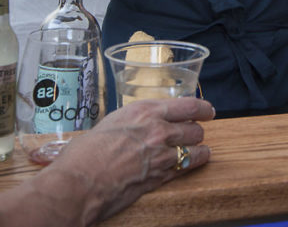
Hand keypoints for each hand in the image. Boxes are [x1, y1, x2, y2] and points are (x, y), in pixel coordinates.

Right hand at [46, 97, 213, 221]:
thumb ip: (132, 121)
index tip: (207, 110)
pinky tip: (192, 163)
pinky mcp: (161, 177)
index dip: (202, 108)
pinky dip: (193, 164)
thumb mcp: (111, 123)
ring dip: (198, 149)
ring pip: (196, 148)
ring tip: (198, 149)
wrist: (79, 182)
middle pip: (195, 128)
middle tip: (195, 132)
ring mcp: (162, 155)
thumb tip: (138, 124)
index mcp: (145, 111)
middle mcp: (158, 130)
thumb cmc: (85, 153)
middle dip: (197, 131)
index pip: (187, 106)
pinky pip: (187, 167)